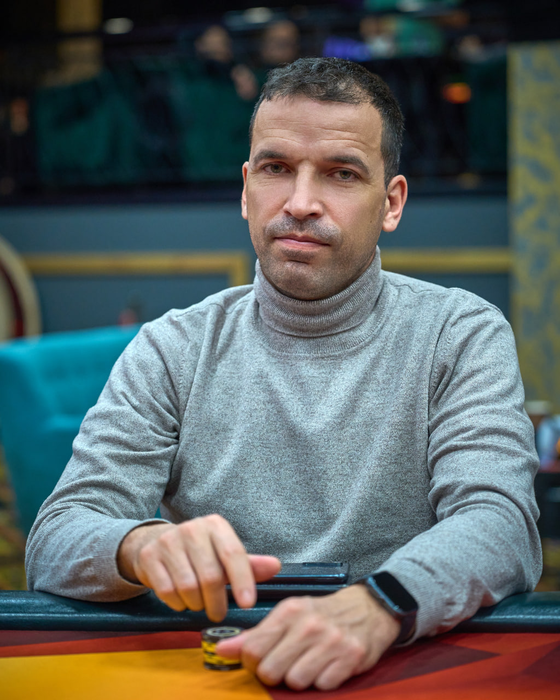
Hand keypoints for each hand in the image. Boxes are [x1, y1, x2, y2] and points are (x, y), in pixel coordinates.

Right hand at [116, 515, 280, 620]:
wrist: (155, 541)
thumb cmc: (199, 551)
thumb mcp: (224, 553)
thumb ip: (249, 564)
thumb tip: (275, 566)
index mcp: (215, 525)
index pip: (234, 553)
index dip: (243, 581)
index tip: (247, 604)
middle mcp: (192, 529)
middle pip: (211, 576)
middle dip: (217, 602)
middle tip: (219, 613)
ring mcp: (168, 541)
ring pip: (188, 586)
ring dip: (196, 604)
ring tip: (199, 603)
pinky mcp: (150, 557)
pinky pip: (167, 591)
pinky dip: (178, 604)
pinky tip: (182, 600)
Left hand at [217, 585, 399, 690]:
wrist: (367, 608)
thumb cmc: (321, 614)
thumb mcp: (287, 615)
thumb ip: (254, 635)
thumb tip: (221, 650)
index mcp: (289, 612)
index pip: (253, 650)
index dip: (253, 662)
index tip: (262, 659)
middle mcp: (309, 625)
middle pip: (271, 671)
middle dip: (275, 674)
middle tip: (286, 664)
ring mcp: (331, 641)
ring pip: (296, 682)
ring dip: (300, 679)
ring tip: (308, 663)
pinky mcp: (350, 657)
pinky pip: (323, 685)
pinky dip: (323, 681)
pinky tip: (327, 666)